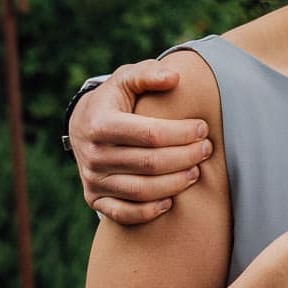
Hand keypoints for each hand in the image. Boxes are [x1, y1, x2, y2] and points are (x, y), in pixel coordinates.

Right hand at [71, 60, 210, 225]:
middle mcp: (93, 155)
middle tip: (206, 150)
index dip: (181, 133)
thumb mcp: (126, 78)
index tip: (202, 129)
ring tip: (196, 172)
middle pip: (150, 164)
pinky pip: (124, 214)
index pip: (150, 134)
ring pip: (141, 191)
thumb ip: (148, 73)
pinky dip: (149, 212)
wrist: (82, 125)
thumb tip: (174, 77)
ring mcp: (93, 179)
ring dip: (175, 184)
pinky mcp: (94, 198)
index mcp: (100, 124)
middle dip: (185, 157)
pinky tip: (170, 201)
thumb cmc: (114, 100)